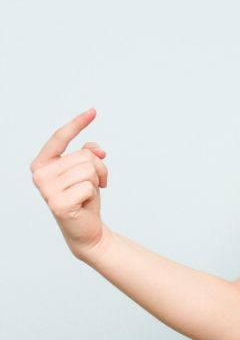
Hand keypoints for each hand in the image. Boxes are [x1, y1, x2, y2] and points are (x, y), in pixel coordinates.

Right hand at [31, 108, 109, 259]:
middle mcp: (40, 175)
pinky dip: (95, 193)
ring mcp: (47, 190)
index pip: (59, 138)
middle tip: (96, 183)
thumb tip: (96, 151)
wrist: (86, 228)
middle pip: (84, 155)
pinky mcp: (58, 203)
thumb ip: (88, 153)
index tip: (93, 111)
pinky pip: (90, 185)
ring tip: (89, 192)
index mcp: (42, 164)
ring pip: (89, 169)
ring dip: (98, 179)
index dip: (77, 123)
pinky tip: (86, 203)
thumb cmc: (84, 196)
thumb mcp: (86, 170)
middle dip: (99, 168)